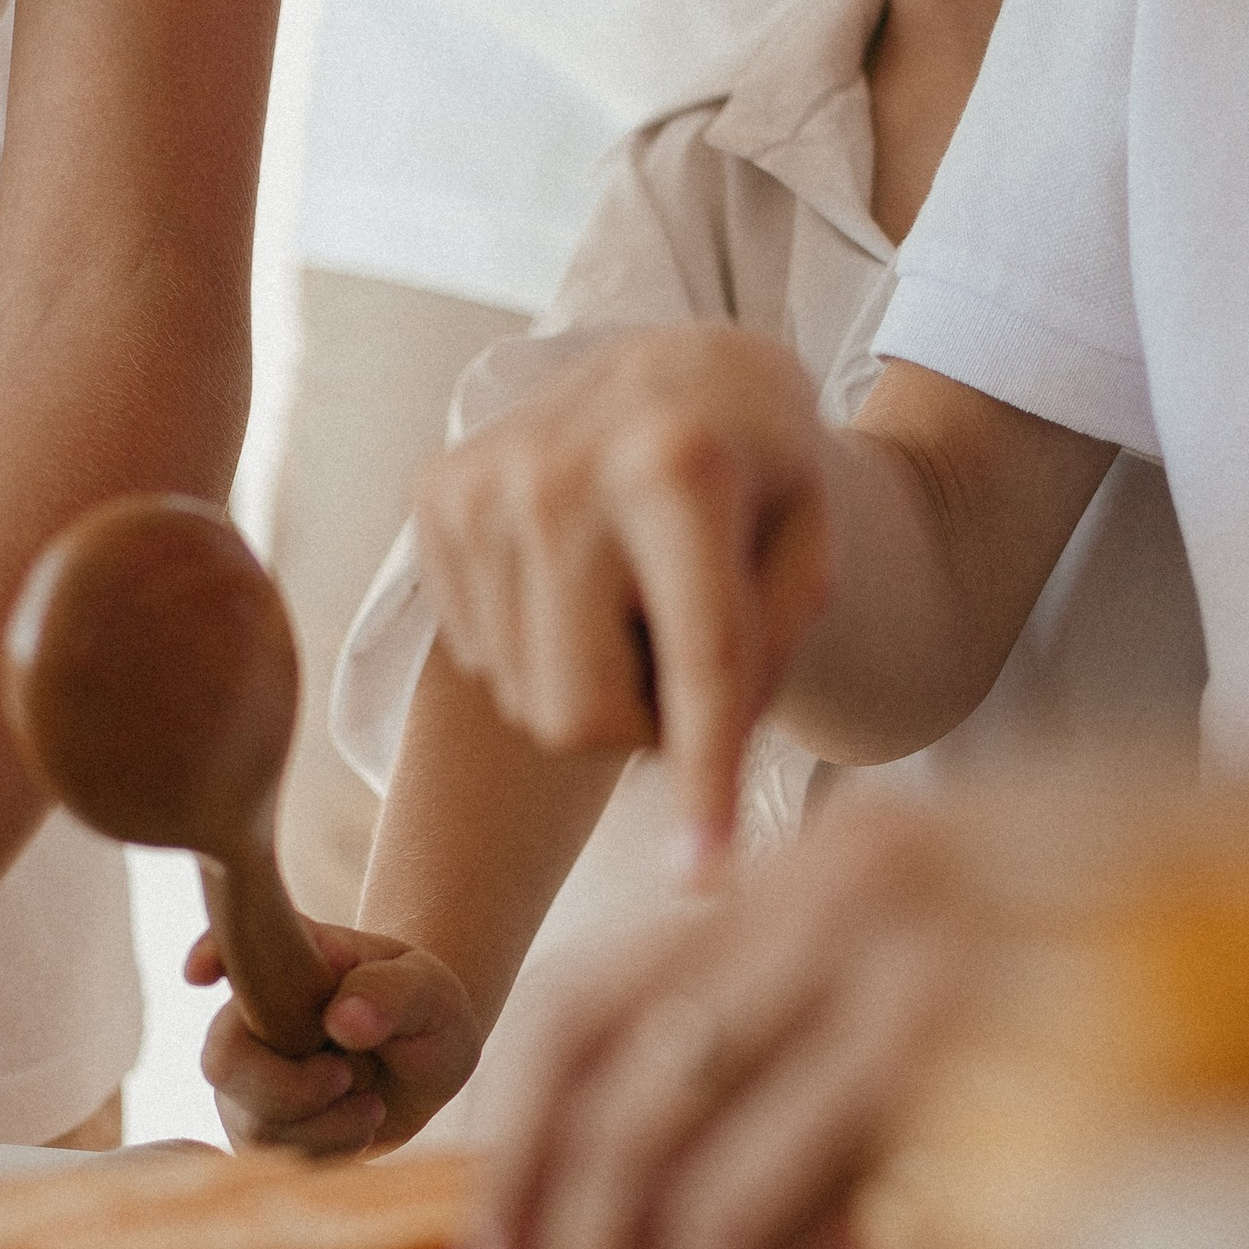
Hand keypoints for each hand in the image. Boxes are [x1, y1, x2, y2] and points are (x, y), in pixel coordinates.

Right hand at [194, 920, 479, 1156]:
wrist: (428, 1063)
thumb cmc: (424, 1011)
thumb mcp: (428, 991)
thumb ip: (390, 994)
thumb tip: (342, 1020)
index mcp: (289, 961)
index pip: (230, 947)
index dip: (207, 955)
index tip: (202, 975)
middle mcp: (253, 1016)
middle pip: (224, 1062)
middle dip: (288, 1089)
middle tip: (346, 1077)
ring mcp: (250, 1073)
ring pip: (253, 1121)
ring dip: (325, 1124)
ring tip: (371, 1102)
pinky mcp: (260, 1123)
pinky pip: (276, 1156)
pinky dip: (329, 1148)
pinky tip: (359, 1123)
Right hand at [413, 324, 834, 872]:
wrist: (686, 371)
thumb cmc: (771, 478)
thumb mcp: (813, 553)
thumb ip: (767, 666)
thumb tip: (698, 813)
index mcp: (680, 466)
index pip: (697, 663)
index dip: (704, 781)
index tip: (704, 876)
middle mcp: (559, 468)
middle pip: (582, 712)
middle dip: (646, 724)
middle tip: (688, 653)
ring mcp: (480, 482)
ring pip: (530, 699)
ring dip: (598, 680)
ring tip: (637, 593)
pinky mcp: (435, 496)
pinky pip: (487, 658)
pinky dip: (545, 644)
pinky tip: (582, 576)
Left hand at [483, 797, 977, 1248]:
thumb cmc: (1179, 928)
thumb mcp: (989, 936)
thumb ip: (855, 1022)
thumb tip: (727, 1200)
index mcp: (828, 872)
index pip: (597, 1001)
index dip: (526, 1146)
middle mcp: (845, 896)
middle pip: (615, 1087)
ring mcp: (913, 963)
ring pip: (692, 1160)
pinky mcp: (979, 1042)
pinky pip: (800, 1194)